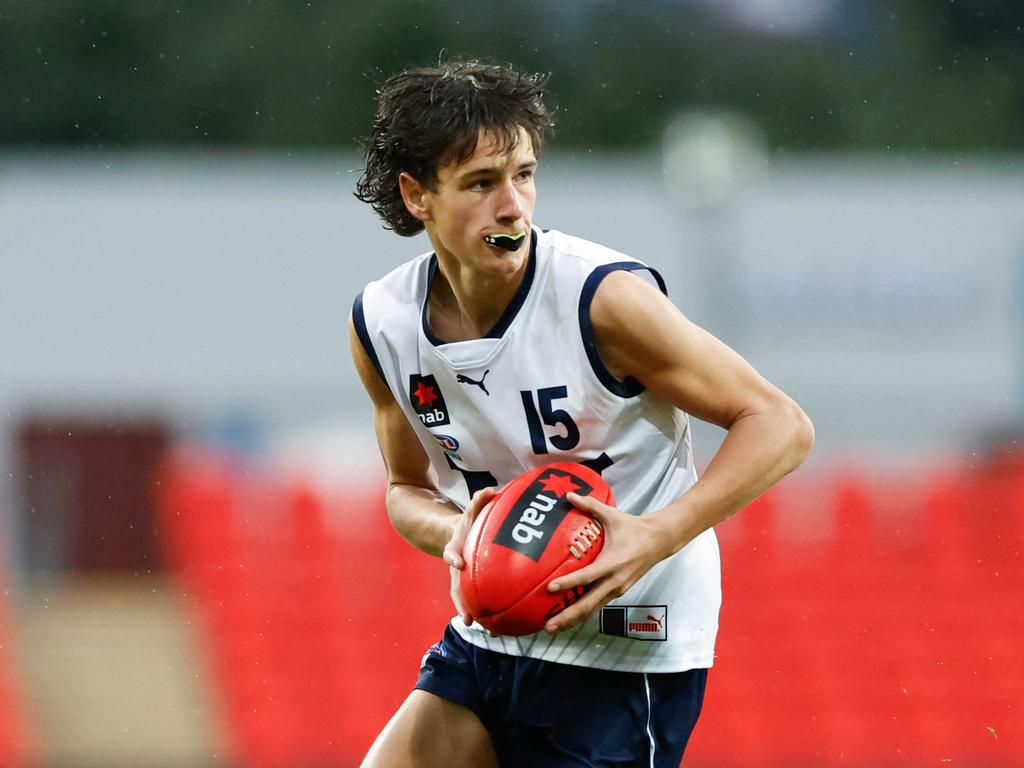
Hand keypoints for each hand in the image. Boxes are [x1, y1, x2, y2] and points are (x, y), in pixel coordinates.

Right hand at [443, 487, 496, 626]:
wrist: (456, 535)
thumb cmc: (469, 523)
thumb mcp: (471, 511)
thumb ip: (478, 501)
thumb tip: (489, 490)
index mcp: (455, 548)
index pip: (451, 552)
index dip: (452, 557)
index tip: (457, 563)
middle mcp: (458, 567)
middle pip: (456, 589)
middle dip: (462, 604)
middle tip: (468, 619)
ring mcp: (464, 580)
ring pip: (468, 602)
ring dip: (477, 617)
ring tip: (492, 632)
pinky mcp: (474, 587)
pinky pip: (480, 602)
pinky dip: (490, 615)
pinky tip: (504, 628)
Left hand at [544, 492, 672, 633]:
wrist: (660, 541)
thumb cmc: (634, 528)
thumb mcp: (611, 515)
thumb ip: (589, 505)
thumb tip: (568, 495)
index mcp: (612, 563)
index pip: (586, 576)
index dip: (568, 583)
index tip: (550, 588)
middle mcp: (614, 581)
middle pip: (587, 604)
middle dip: (567, 617)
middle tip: (547, 625)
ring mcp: (617, 589)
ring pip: (592, 610)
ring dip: (573, 620)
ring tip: (554, 628)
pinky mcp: (619, 592)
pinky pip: (598, 606)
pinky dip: (583, 613)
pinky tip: (569, 619)